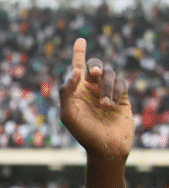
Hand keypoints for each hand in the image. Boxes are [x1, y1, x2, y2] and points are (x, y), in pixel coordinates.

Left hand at [59, 38, 132, 158]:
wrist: (105, 147)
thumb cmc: (84, 134)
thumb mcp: (68, 115)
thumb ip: (67, 92)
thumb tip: (75, 71)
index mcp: (75, 92)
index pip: (76, 69)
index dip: (78, 53)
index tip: (80, 40)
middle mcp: (90, 90)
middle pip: (94, 66)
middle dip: (95, 66)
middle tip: (95, 73)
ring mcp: (106, 92)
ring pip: (109, 74)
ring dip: (106, 88)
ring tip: (104, 105)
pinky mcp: (121, 97)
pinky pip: (120, 83)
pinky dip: (115, 92)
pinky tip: (111, 106)